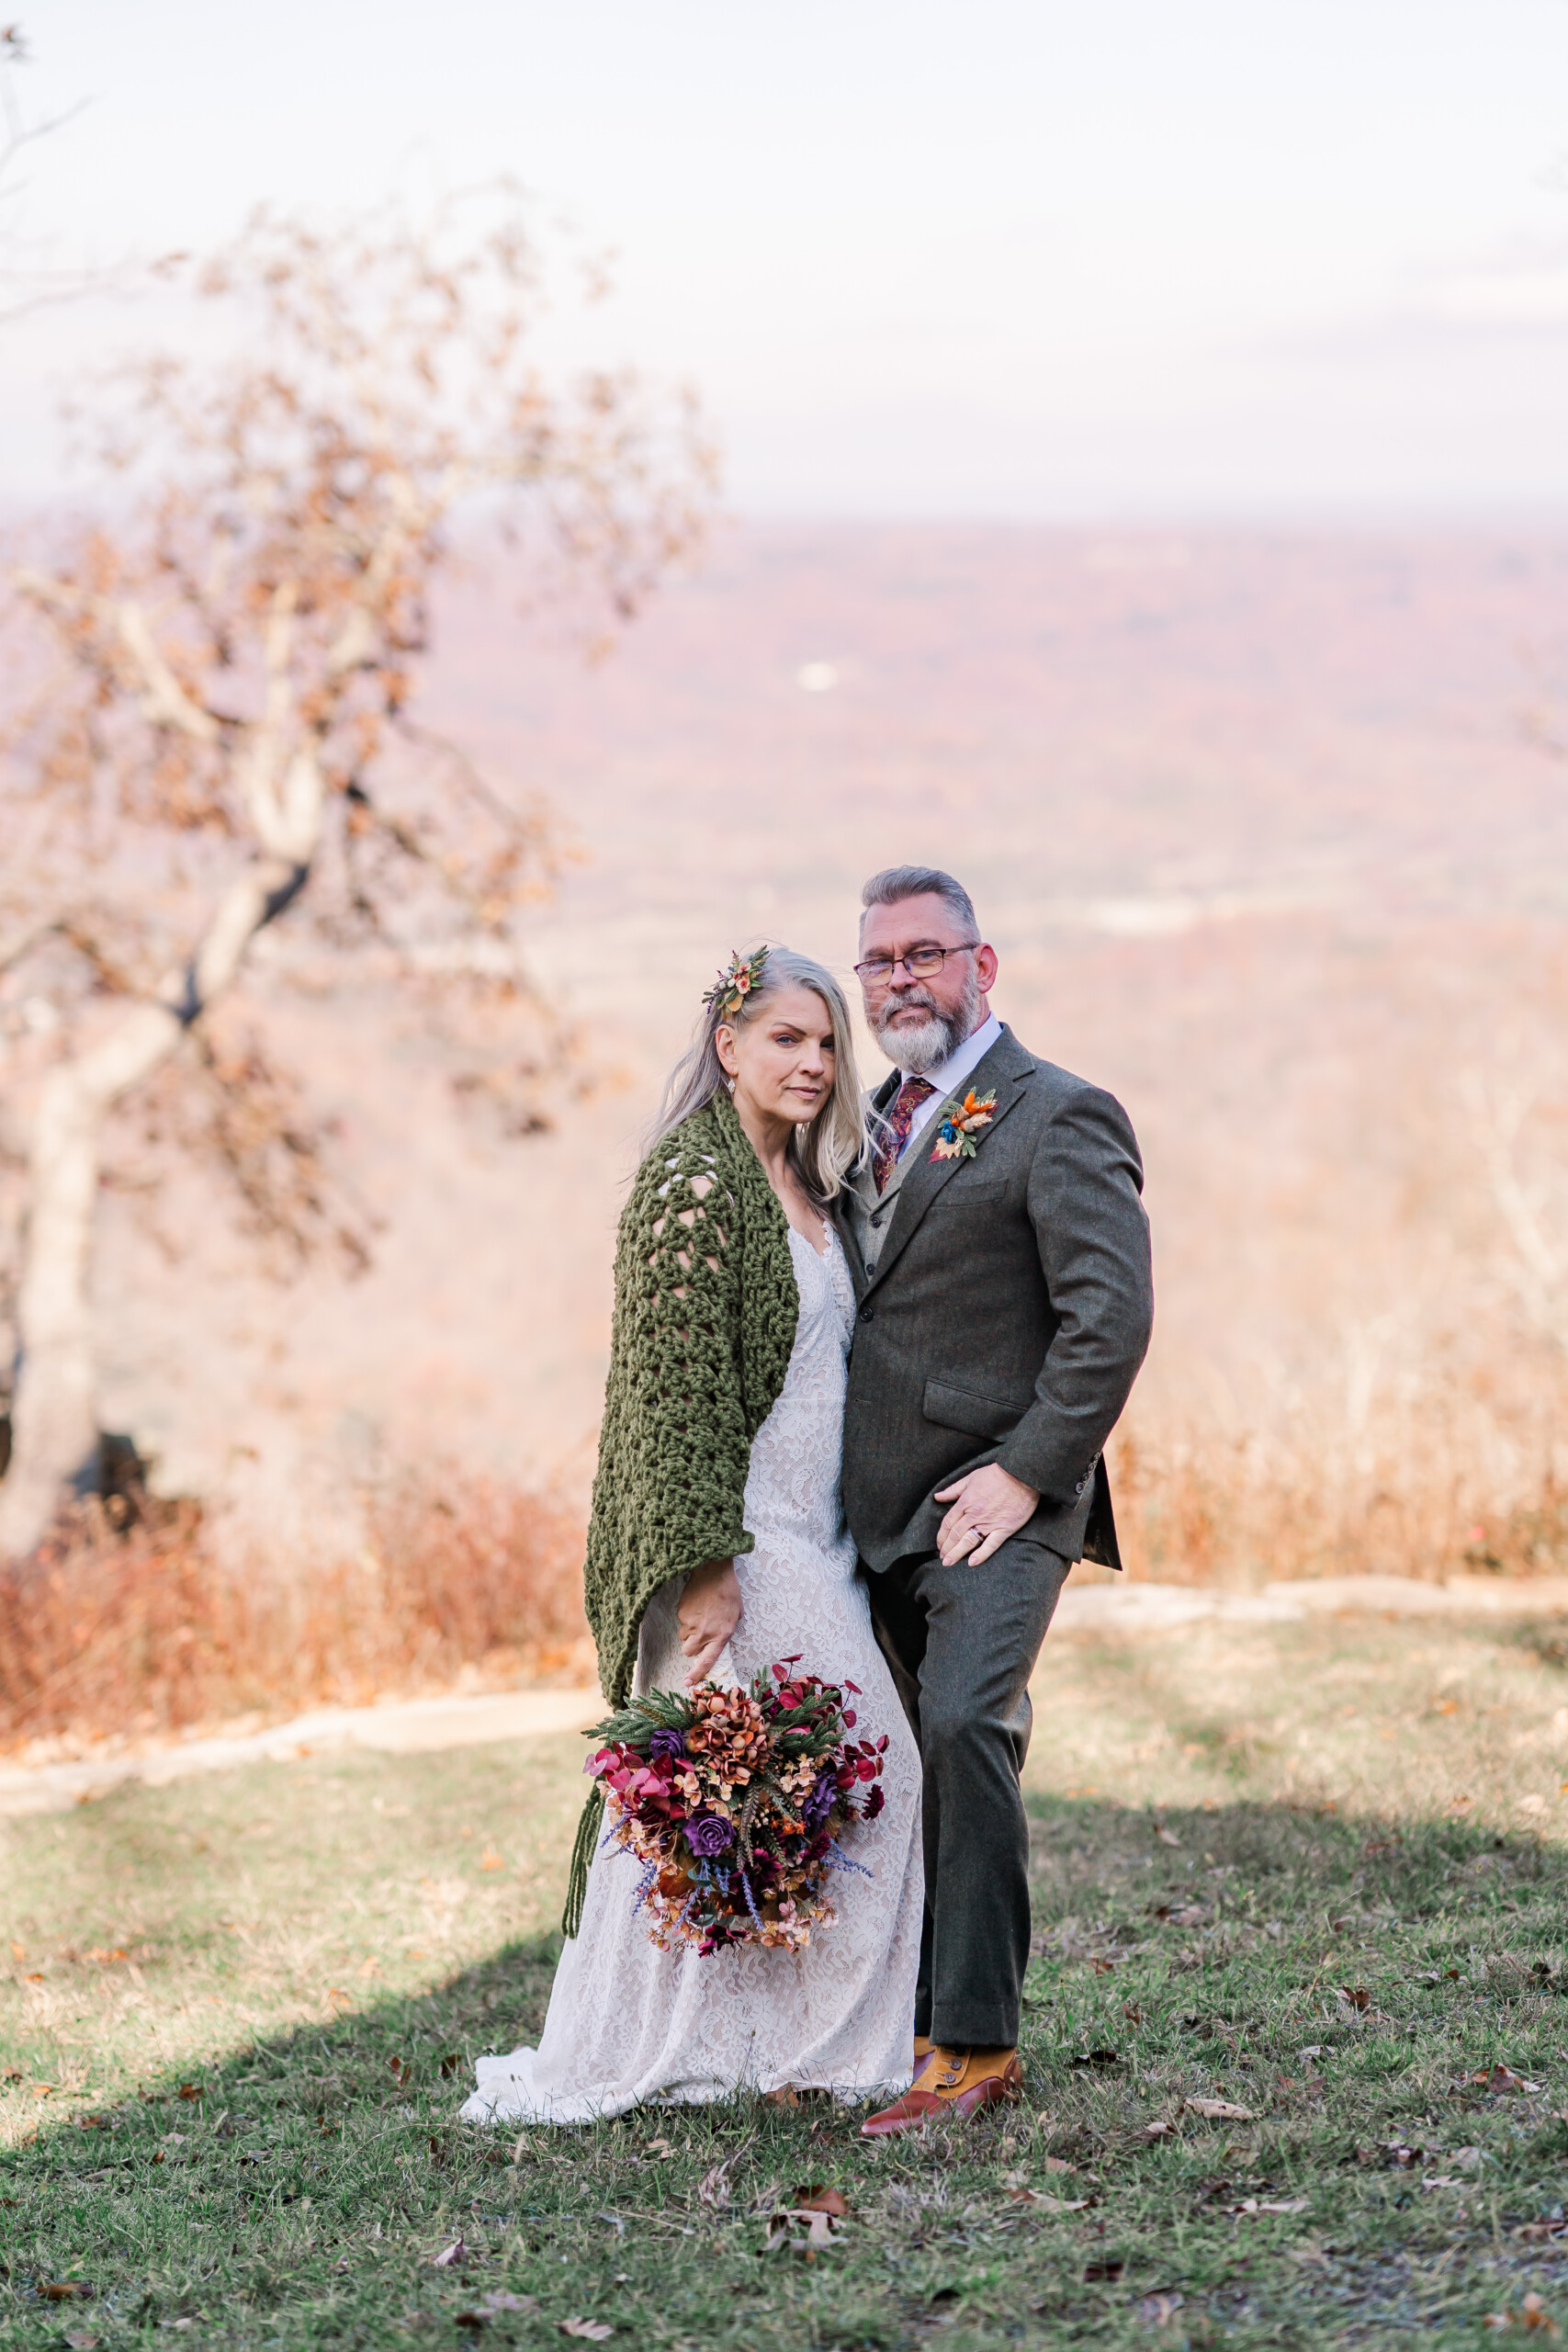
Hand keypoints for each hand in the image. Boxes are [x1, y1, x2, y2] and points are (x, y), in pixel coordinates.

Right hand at [678, 1557, 741, 1684]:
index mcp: (721, 1635)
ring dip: (689, 1631)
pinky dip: (687, 1616)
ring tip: (700, 1614)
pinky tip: (696, 1604)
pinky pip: (681, 1621)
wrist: (713, 1571)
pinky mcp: (681, 1613)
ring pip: (683, 1636)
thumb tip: (721, 1636)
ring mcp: (690, 1623)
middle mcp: (704, 1633)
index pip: (707, 1660)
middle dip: (691, 1647)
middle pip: (688, 1651)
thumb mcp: (737, 1614)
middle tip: (698, 1635)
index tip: (688, 1683)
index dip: (696, 1674)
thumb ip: (728, 1629)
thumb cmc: (728, 1591)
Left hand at [933, 1463, 1039, 1566]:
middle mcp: (975, 1514)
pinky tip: (972, 1562)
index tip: (938, 1544)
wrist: (1021, 1475)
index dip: (941, 1535)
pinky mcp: (1004, 1528)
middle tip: (942, 1557)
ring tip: (949, 1563)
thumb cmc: (996, 1474)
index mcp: (966, 1502)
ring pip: (969, 1541)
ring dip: (957, 1553)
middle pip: (956, 1534)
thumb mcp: (971, 1478)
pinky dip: (981, 1554)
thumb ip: (953, 1489)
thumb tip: (937, 1496)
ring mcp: (990, 1522)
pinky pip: (991, 1544)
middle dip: (946, 1548)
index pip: (948, 1523)